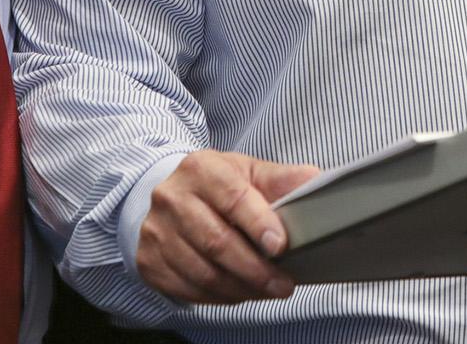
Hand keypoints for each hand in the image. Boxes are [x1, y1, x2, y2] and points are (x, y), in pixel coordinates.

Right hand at [136, 149, 320, 303]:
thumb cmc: (216, 185)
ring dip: (240, 289)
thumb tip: (316, 180)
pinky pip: (188, 289)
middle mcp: (172, 198)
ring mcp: (157, 231)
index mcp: (201, 169)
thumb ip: (281, 179)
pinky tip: (238, 292)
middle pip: (217, 242)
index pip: (232, 198)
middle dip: (256, 269)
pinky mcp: (149, 261)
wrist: (168, 194)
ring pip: (202, 271)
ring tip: (266, 291)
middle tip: (283, 284)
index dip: (258, 224)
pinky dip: (218, 297)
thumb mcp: (248, 172)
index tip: (280, 246)